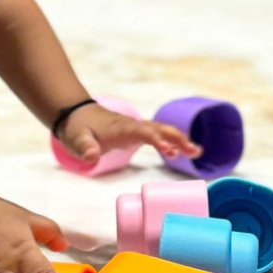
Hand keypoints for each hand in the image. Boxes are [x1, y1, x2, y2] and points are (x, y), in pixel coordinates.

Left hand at [59, 102, 203, 165]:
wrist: (76, 114)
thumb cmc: (77, 128)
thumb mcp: (76, 140)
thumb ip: (85, 148)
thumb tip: (91, 157)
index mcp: (120, 128)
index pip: (141, 132)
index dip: (155, 139)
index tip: (168, 150)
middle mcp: (132, 125)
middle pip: (158, 128)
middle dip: (176, 138)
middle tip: (193, 151)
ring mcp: (136, 127)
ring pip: (161, 130)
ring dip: (179, 139)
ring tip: (196, 152)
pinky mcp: (137, 132)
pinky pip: (157, 134)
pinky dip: (171, 141)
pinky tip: (182, 152)